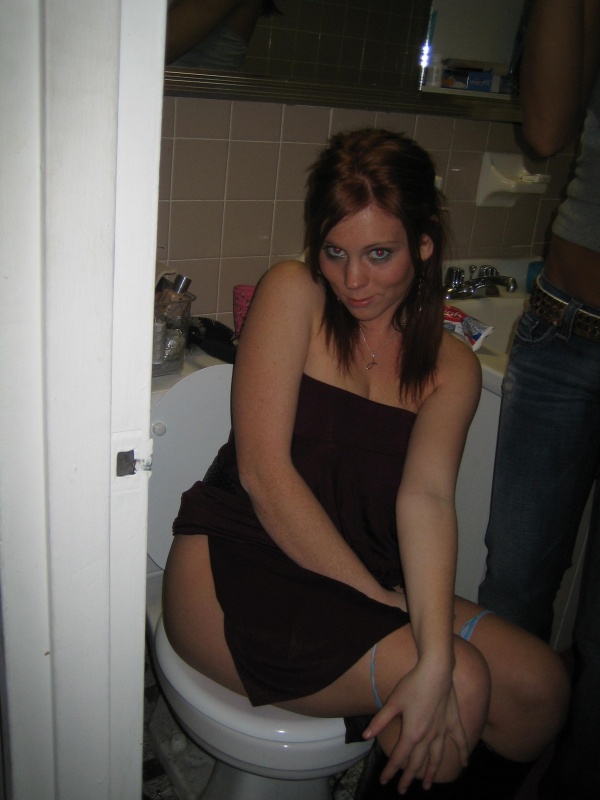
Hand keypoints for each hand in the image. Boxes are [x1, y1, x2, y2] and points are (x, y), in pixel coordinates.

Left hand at [363, 661, 468, 793]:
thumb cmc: (412, 684)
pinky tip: (464, 764)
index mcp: (412, 733)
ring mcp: (443, 730)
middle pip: (417, 762)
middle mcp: (429, 736)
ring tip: (428, 786)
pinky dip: (463, 753)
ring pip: (437, 757)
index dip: (391, 770)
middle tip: (402, 790)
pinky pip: (460, 741)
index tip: (384, 780)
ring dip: (432, 773)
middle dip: (408, 777)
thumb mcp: (393, 702)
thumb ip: (380, 721)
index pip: (399, 757)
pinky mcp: (454, 721)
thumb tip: (366, 736)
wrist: (436, 670)